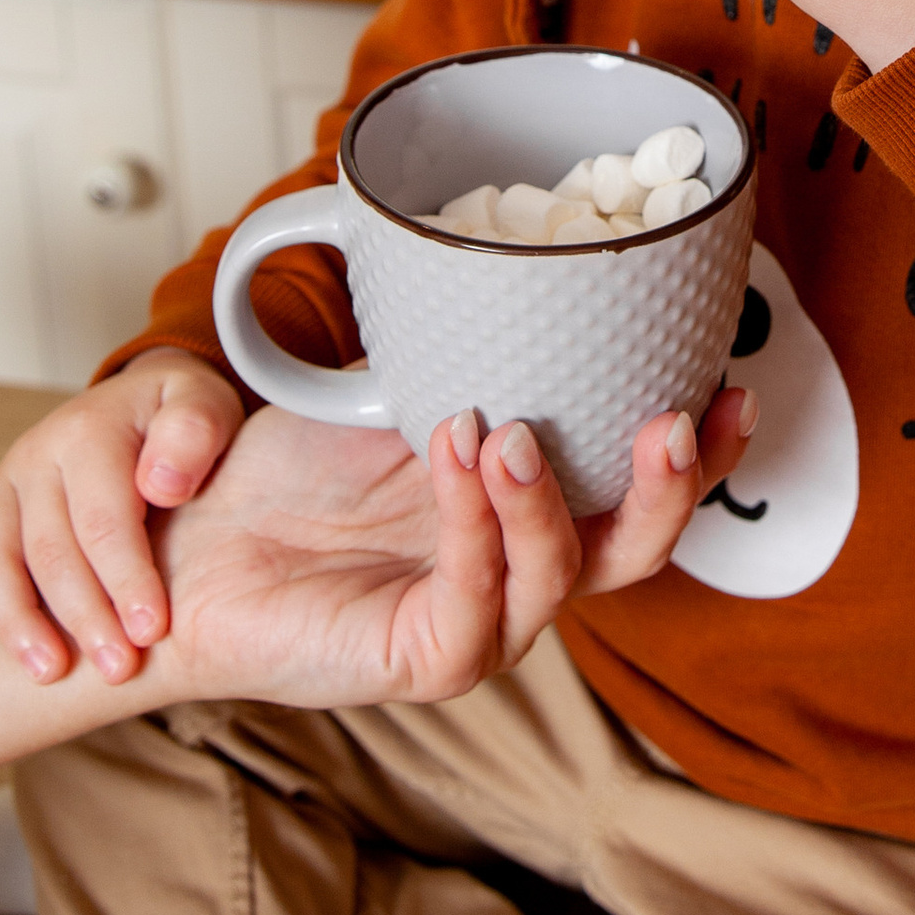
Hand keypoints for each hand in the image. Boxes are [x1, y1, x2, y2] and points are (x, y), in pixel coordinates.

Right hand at [0, 348, 243, 683]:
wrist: (142, 403)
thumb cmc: (182, 419)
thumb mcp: (204, 408)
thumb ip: (193, 436)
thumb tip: (162, 485)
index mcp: (90, 432)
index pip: (104, 518)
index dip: (127, 577)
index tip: (153, 631)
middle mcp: (37, 455)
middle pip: (49, 548)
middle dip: (82, 615)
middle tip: (116, 669)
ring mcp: (5, 482)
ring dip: (16, 619)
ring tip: (47, 672)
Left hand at [147, 378, 763, 709]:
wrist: (184, 541)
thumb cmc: (282, 469)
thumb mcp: (385, 383)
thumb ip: (456, 341)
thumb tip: (516, 253)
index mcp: (527, 511)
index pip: (640, 495)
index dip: (701, 454)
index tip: (730, 383)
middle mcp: (516, 571)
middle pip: (635, 552)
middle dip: (667, 488)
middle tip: (669, 417)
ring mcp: (475, 624)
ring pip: (561, 580)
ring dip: (547, 500)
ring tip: (509, 430)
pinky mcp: (419, 661)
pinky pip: (474, 605)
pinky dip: (472, 526)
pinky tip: (453, 452)